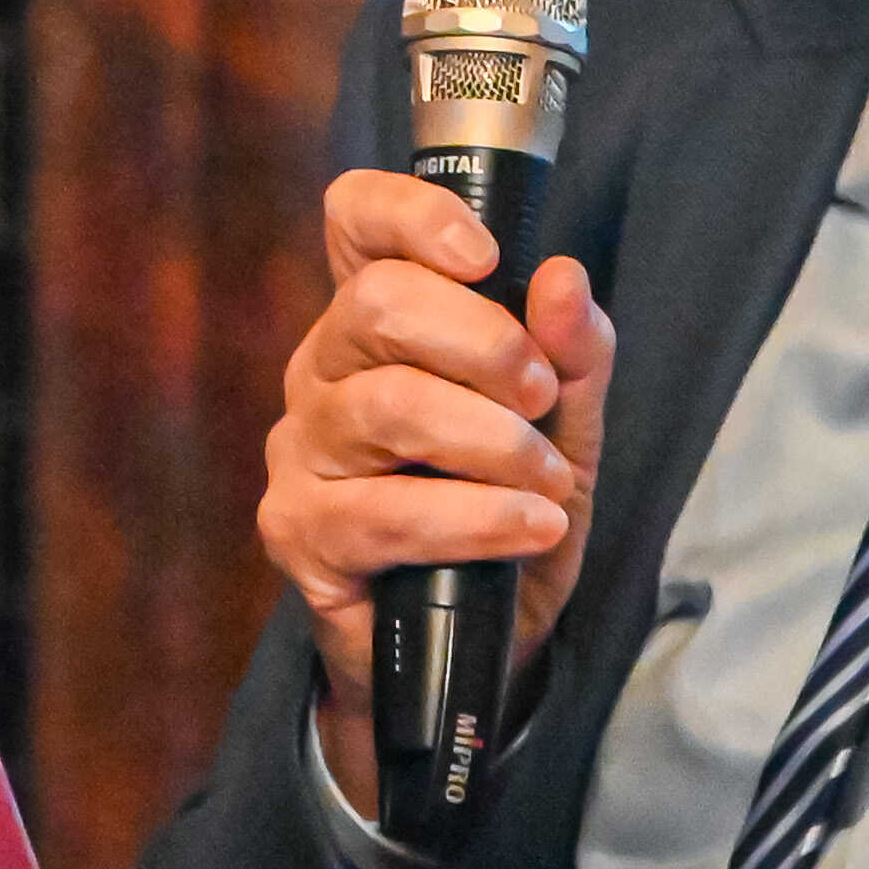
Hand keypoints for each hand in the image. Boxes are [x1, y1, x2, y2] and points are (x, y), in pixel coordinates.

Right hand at [257, 169, 614, 813]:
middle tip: (542, 397)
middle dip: (485, 344)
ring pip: (387, 406)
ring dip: (491, 442)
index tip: (487, 258)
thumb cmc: (508, 520)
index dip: (413, 215)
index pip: (357, 222)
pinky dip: (474, 519)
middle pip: (377, 304)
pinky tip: (527, 529)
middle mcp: (323, 372)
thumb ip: (572, 353)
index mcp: (377, 324)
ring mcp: (300, 452)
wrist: (480, 653)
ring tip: (546, 483)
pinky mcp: (297, 533)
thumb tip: (564, 280)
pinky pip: (385, 512)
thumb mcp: (565, 429)